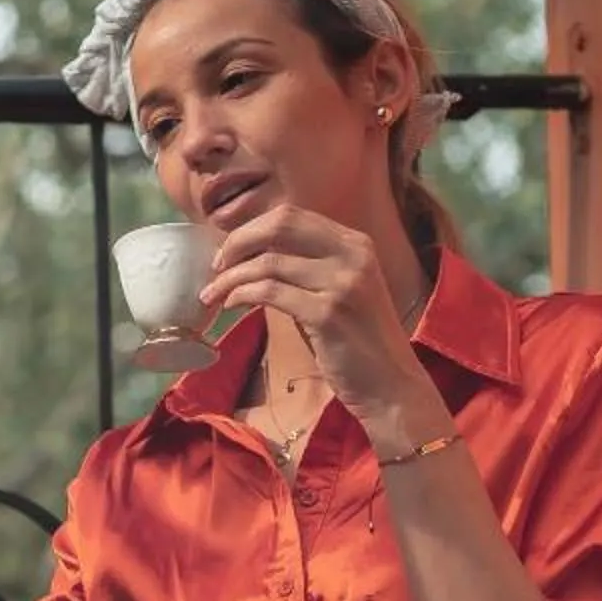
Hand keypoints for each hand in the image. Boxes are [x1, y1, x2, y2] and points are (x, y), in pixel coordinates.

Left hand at [197, 205, 435, 428]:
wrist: (390, 384)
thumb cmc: (354, 342)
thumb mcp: (337, 292)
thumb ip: (305, 269)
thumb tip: (251, 258)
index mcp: (355, 244)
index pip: (291, 216)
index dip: (252, 229)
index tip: (228, 251)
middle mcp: (353, 255)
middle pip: (279, 226)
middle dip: (237, 243)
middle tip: (215, 267)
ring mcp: (343, 283)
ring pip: (269, 262)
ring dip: (230, 278)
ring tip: (212, 295)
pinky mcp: (328, 314)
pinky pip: (270, 292)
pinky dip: (241, 296)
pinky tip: (230, 306)